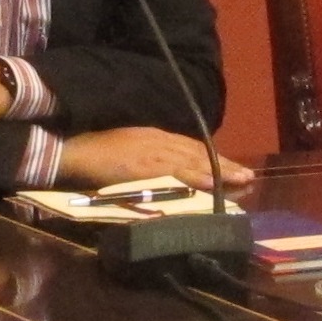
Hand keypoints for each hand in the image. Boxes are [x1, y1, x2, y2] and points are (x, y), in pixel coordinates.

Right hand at [58, 126, 255, 193]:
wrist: (73, 151)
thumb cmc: (96, 153)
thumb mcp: (128, 150)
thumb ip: (147, 157)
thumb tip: (165, 172)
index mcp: (154, 136)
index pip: (191, 147)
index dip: (214, 158)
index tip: (233, 167)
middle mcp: (159, 140)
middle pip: (199, 152)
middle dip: (225, 165)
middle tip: (248, 176)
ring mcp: (154, 153)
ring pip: (194, 161)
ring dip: (220, 172)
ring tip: (243, 181)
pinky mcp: (147, 167)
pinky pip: (177, 172)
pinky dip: (197, 178)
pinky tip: (213, 184)